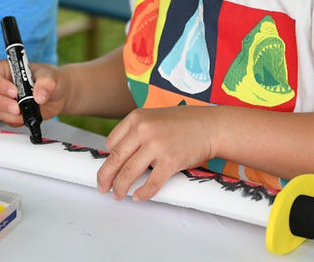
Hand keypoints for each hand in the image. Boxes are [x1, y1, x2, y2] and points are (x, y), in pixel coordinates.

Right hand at [0, 59, 65, 124]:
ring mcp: (4, 98)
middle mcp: (2, 83)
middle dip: (1, 102)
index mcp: (7, 69)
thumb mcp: (51, 76)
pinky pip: (5, 119)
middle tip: (17, 107)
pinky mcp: (9, 112)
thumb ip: (46, 83)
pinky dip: (14, 120)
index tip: (14, 92)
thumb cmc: (52, 79)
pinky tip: (25, 116)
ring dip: (8, 114)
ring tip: (23, 112)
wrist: (58, 95)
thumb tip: (38, 95)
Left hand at [97, 106, 215, 201]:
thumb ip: (137, 131)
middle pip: (115, 159)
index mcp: (137, 117)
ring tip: (118, 195)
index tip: (110, 168)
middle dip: (105, 177)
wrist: (211, 126)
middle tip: (102, 187)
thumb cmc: (184, 123)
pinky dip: (143, 193)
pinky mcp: (170, 161)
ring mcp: (157, 145)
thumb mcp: (154, 117)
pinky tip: (139, 197)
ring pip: (129, 173)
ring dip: (120, 188)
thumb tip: (121, 156)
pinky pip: (151, 183)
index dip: (109, 158)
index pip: (111, 142)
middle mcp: (144, 130)